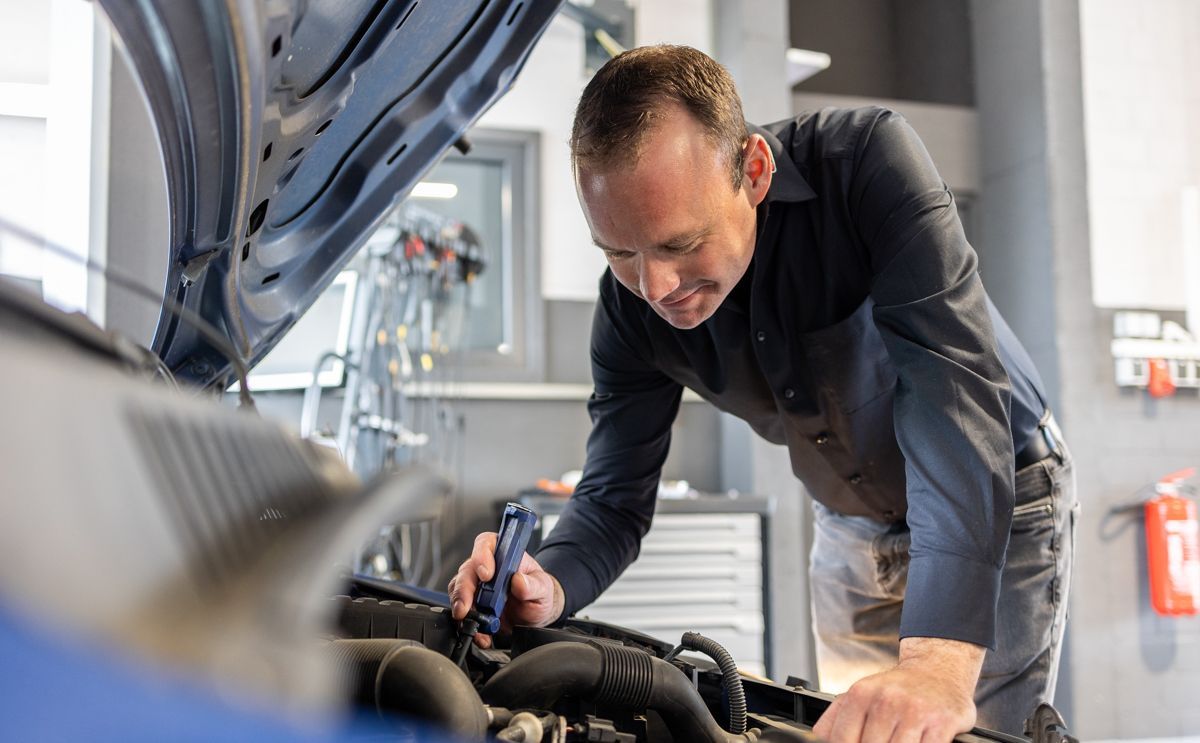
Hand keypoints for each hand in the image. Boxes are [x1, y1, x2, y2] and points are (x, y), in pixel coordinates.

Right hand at [447, 531, 564, 647]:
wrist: (534, 614)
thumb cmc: (538, 592)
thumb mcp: (543, 589)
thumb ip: (534, 585)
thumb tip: (519, 581)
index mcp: (504, 553)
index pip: (487, 544)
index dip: (482, 556)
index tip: (486, 575)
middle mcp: (486, 566)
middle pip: (467, 570)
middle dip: (464, 590)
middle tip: (466, 607)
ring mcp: (476, 585)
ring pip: (458, 590)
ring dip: (462, 608)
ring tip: (474, 623)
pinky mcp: (472, 604)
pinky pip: (462, 611)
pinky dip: (468, 624)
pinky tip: (481, 634)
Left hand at [812, 637, 982, 742]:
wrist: (939, 670)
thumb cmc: (898, 688)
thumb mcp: (862, 693)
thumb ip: (836, 718)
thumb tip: (818, 738)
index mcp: (861, 694)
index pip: (842, 739)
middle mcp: (886, 700)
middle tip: (881, 741)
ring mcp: (915, 712)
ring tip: (894, 741)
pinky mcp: (941, 723)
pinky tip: (917, 742)